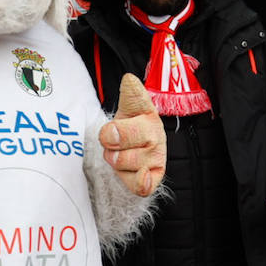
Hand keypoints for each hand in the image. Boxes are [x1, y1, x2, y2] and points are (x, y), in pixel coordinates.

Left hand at [100, 73, 164, 196]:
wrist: (132, 151)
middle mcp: (154, 131)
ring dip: (114, 160)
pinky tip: (140, 175)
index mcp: (145, 109)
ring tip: (118, 154)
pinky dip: (140, 182)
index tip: (114, 115)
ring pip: (123, 161)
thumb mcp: (125, 107)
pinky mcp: (155, 176)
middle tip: (110, 140)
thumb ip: (128, 95)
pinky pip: (143, 184)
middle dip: (109, 139)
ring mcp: (156, 155)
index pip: (135, 99)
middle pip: (121, 135)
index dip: (123, 101)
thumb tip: (130, 80)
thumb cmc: (126, 128)